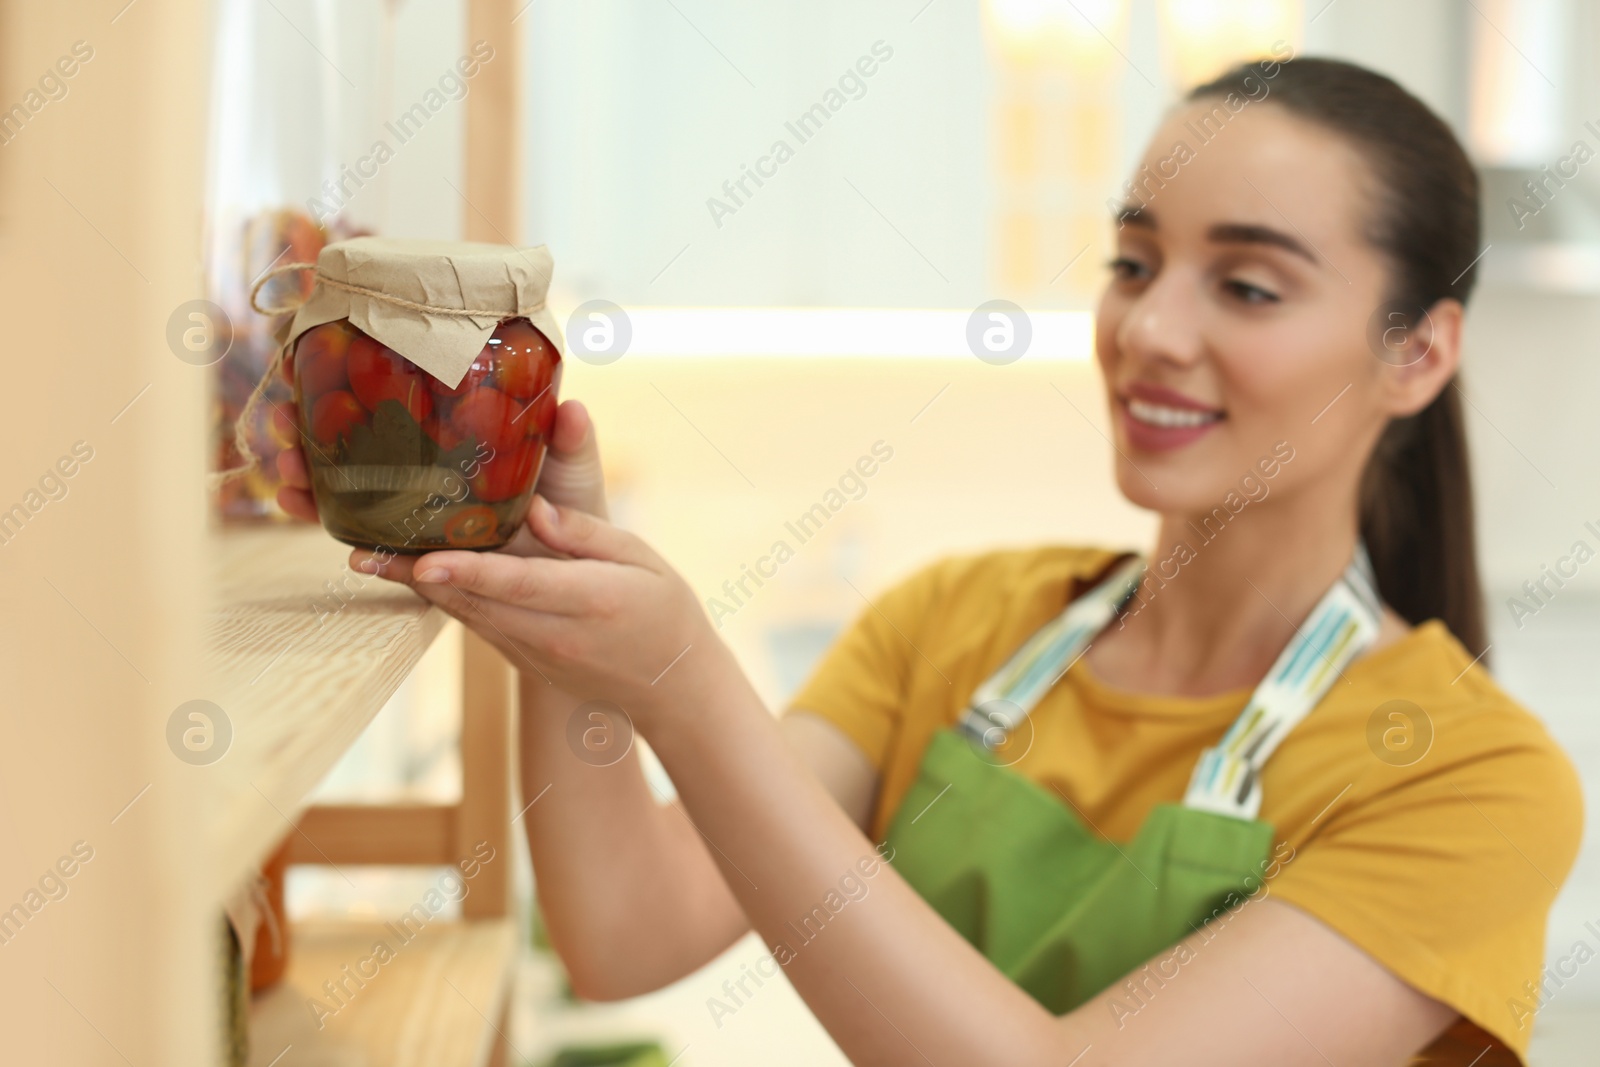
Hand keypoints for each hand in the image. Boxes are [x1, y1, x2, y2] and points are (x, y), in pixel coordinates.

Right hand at [275, 395, 610, 556]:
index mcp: (444, 425)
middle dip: (297, 428)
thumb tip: (573, 410)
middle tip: (279, 424)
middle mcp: (416, 459)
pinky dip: (340, 531)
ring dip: (302, 476)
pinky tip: (320, 527)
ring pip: (338, 483)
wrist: (577, 568)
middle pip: (340, 434)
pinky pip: (368, 538)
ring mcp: (409, 502)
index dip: (330, 377)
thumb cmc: (571, 502)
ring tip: (285, 477)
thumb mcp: (574, 466)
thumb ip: (572, 442)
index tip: (295, 364)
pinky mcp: (415, 547)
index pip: (375, 392)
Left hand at [355, 497, 725, 723]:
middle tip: (362, 554)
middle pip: (475, 602)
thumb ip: (586, 533)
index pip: (519, 584)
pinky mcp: (524, 659)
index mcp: (590, 599)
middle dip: (416, 578)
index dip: (467, 572)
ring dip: (418, 589)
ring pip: (467, 616)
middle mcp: (554, 632)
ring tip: (369, 560)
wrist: (672, 687)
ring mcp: (535, 653)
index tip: (423, 561)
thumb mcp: (642, 559)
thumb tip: (534, 509)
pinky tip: (411, 575)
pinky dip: (444, 600)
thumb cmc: (664, 610)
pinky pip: (477, 624)